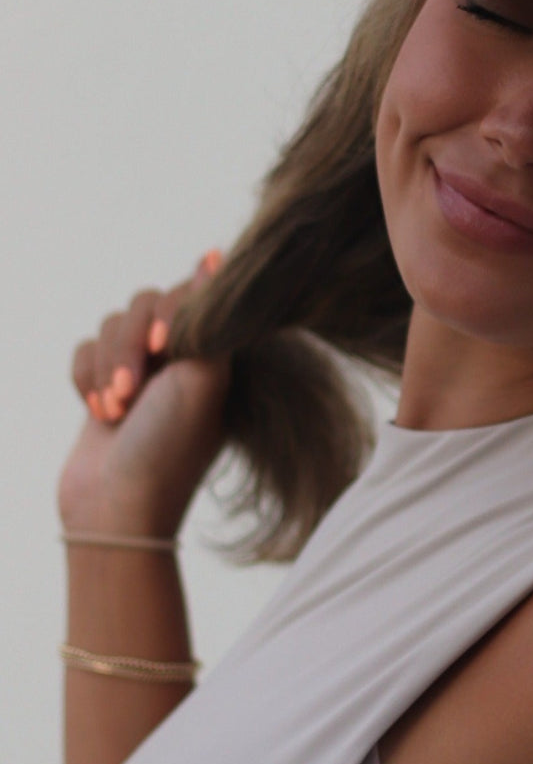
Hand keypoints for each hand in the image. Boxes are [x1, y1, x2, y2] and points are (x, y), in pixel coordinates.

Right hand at [58, 251, 231, 536]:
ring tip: (117, 411)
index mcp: (215, 353)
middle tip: (135, 392)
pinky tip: (100, 414)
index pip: (191, 294)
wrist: (116, 508)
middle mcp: (181, 357)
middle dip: (130, 347)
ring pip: (111, 325)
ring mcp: (141, 371)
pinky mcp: (104, 384)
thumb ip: (210, 319)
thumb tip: (218, 255)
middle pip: (146, 303)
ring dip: (108, 368)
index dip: (173, 312)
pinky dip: (86, 380)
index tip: (168, 346)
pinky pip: (83, 349)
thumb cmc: (169, 448)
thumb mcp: (204, 379)